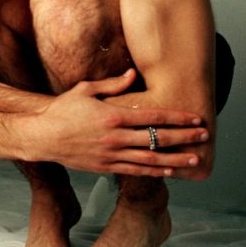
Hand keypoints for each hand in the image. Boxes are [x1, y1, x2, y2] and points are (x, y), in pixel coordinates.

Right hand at [27, 71, 209, 175]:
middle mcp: (115, 137)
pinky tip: (168, 171)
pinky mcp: (105, 167)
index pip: (153, 117)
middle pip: (157, 139)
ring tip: (193, 160)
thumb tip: (133, 75)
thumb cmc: (62, 110)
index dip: (177, 118)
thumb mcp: (85, 89)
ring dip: (175, 160)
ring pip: (150, 159)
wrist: (42, 136)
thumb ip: (112, 84)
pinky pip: (135, 171)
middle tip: (203, 137)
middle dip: (183, 138)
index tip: (195, 119)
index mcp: (113, 115)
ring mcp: (111, 155)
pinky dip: (154, 172)